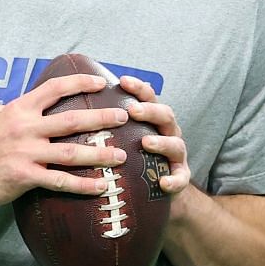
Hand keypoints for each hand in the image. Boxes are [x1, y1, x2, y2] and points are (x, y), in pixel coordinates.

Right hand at [0, 72, 130, 209]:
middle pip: (71, 120)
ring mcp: (25, 153)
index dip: (80, 83)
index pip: (54, 89)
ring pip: (71, 153)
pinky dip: (83, 185)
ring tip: (121, 156)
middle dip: (101, 118)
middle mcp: (25, 128)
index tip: (101, 82)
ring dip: (99, 154)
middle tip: (123, 116)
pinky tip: (101, 186)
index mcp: (19, 110)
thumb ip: (12, 108)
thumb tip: (25, 99)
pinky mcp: (25, 177)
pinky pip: (60, 181)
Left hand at [117, 75, 191, 196]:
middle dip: (150, 111)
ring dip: (162, 142)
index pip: (150, 98)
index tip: (123, 81)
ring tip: (146, 142)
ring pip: (176, 145)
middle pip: (166, 115)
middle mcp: (169, 133)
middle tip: (132, 110)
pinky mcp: (180, 177)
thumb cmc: (137, 155)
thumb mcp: (128, 135)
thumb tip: (84, 99)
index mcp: (156, 120)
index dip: (139, 88)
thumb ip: (115, 120)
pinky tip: (163, 183)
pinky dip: (174, 180)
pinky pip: (180, 179)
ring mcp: (177, 155)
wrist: (161, 184)